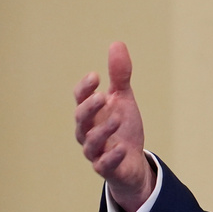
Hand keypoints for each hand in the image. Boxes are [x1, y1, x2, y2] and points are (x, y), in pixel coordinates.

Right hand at [74, 42, 152, 211]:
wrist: (132, 161)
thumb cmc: (122, 127)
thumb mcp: (123, 99)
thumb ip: (119, 76)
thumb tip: (116, 43)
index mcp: (91, 114)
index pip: (80, 99)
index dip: (85, 88)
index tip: (95, 76)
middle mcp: (88, 132)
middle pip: (81, 120)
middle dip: (89, 108)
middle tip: (102, 97)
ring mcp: (96, 151)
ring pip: (91, 143)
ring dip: (103, 131)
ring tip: (118, 118)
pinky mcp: (107, 168)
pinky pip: (104, 165)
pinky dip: (111, 157)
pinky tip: (122, 148)